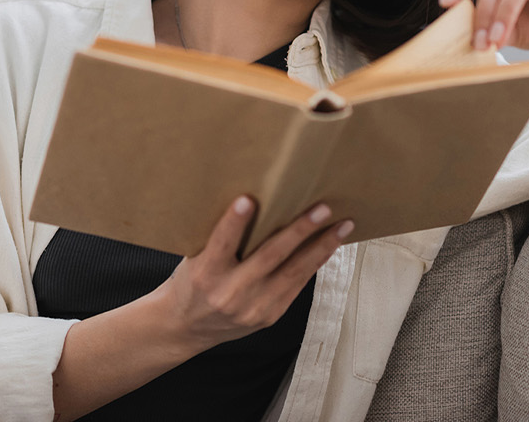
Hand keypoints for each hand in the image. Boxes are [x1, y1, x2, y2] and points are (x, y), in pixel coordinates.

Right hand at [141, 196, 351, 350]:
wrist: (187, 328)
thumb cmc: (192, 284)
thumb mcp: (194, 260)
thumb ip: (219, 241)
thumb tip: (255, 205)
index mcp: (205, 275)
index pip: (221, 244)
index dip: (234, 223)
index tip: (247, 200)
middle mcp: (230, 293)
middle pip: (269, 257)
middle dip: (299, 230)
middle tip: (321, 209)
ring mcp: (253, 307)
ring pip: (293, 272)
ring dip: (320, 247)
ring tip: (341, 226)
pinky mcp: (269, 316)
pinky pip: (297, 285)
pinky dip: (314, 264)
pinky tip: (329, 247)